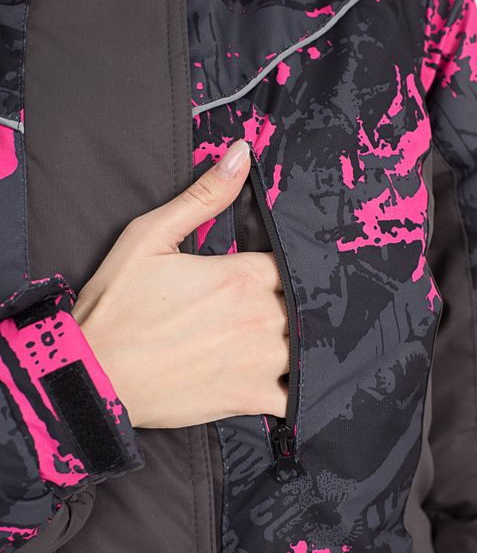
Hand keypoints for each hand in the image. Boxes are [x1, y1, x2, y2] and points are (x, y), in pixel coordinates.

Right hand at [71, 139, 288, 427]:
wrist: (92, 375)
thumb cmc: (116, 306)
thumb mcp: (150, 236)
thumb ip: (203, 197)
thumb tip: (241, 153)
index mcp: (241, 276)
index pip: (291, 262)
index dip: (286, 265)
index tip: (271, 271)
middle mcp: (260, 318)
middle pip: (304, 302)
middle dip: (293, 300)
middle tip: (272, 303)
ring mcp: (260, 362)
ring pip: (307, 345)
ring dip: (299, 339)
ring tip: (281, 335)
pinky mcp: (250, 399)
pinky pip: (296, 396)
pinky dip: (299, 387)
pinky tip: (286, 377)